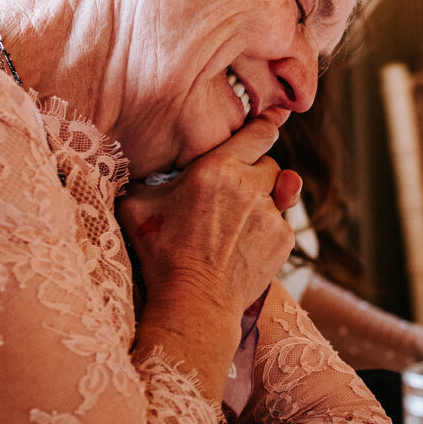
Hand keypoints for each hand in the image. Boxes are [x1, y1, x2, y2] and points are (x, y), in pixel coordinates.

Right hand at [117, 120, 297, 315]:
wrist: (193, 301)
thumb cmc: (161, 254)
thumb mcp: (138, 206)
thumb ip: (146, 176)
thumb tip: (138, 160)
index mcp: (216, 169)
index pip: (259, 133)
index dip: (266, 127)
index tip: (272, 122)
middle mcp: (250, 186)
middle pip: (269, 163)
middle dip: (254, 172)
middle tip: (230, 192)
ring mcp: (271, 213)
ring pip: (277, 194)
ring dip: (260, 201)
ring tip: (232, 224)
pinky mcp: (284, 239)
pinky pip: (281, 222)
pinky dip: (267, 229)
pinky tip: (242, 244)